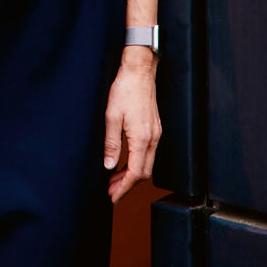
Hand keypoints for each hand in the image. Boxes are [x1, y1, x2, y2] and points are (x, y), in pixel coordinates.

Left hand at [103, 52, 160, 202]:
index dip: (124, 188)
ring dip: (132, 174)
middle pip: (144, 173)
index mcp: (142, 138)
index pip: (136, 173)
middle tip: (111, 190)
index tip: (113, 196)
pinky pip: (148, 153)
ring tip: (115, 178)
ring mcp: (156, 133)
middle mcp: (153, 138)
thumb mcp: (112, 116)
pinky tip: (125, 161)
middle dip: (128, 185)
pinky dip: (136, 162)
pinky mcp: (154, 128)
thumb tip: (109, 166)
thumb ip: (111, 143)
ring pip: (147, 163)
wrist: (139, 71)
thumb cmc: (125, 89)